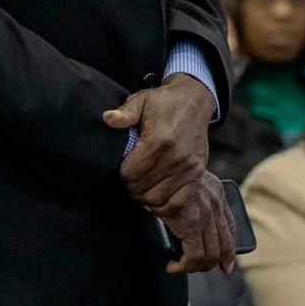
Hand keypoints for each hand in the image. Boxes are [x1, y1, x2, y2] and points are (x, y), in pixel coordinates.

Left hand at [103, 74, 215, 208]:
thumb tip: (107, 119)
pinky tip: (156, 195)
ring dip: (144, 196)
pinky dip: (164, 206)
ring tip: (141, 185)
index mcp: (159, 140)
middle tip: (130, 176)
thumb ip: (125, 112)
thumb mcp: (141, 100)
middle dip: (131, 185)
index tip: (123, 166)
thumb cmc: (164, 103)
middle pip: (142, 188)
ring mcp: (188, 168)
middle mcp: (175, 157)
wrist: (193, 101)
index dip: (121, 172)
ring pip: (157, 198)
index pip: (130, 173)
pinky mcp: (197, 174)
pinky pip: (178, 203)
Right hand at [154, 170, 237, 274]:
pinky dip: (184, 265)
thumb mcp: (187, 181)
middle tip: (192, 266)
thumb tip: (183, 218)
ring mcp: (205, 216)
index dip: (229, 251)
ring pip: (210, 255)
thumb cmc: (166, 173)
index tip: (226, 265)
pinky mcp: (191, 224)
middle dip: (209, 264)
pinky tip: (173, 265)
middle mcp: (215, 205)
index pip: (230, 227)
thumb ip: (193, 198)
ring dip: (195, 267)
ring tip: (180, 266)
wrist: (161, 164)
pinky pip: (194, 256)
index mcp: (216, 193)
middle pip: (223, 247)